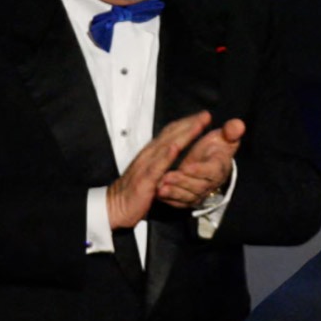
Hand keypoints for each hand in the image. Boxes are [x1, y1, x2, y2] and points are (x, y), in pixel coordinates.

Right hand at [107, 112, 211, 228]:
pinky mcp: (144, 180)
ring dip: (182, 135)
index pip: (170, 133)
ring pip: (166, 145)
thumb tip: (173, 151)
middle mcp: (148, 155)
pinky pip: (156, 166)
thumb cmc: (134, 191)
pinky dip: (166, 156)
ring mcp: (146, 166)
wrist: (115, 206)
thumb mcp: (150, 172)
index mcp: (151, 153)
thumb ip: (161, 161)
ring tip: (197, 125)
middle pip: (170, 135)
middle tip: (205, 115)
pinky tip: (175, 148)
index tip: (201, 117)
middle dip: (189, 124)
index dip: (186, 124)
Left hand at [157, 117, 245, 208]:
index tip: (186, 167)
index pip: (211, 172)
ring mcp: (199, 192)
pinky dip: (169, 199)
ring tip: (160, 186)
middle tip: (167, 177)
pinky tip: (158, 193)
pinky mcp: (189, 198)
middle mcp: (210, 183)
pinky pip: (180, 202)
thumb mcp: (225, 137)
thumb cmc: (217, 147)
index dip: (199, 170)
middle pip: (198, 187)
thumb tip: (238, 124)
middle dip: (182, 182)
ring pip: (187, 196)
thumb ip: (231, 132)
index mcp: (219, 168)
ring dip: (173, 192)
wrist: (213, 161)